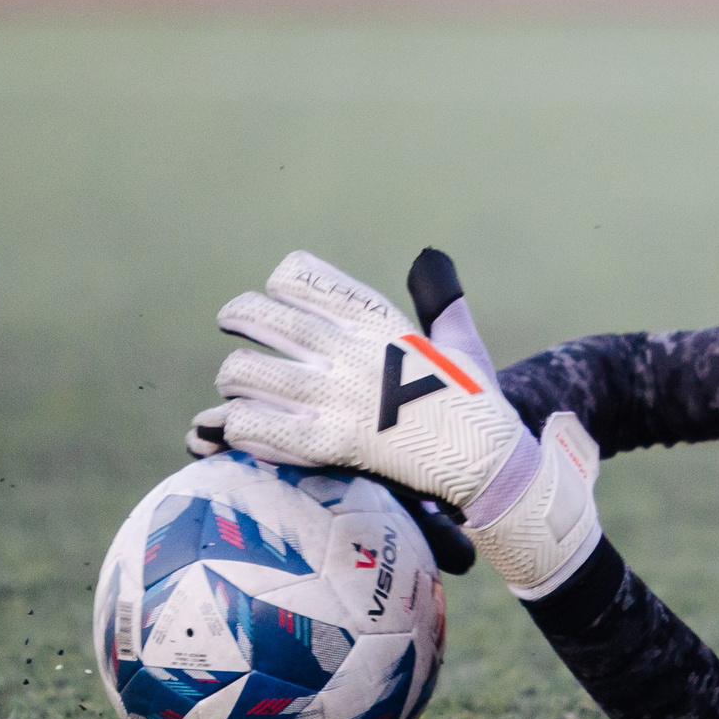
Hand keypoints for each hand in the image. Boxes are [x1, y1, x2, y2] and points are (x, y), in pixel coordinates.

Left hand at [196, 250, 526, 510]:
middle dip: (238, 316)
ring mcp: (335, 398)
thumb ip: (437, 302)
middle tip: (234, 326)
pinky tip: (250, 428)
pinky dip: (239, 425)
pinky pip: (250, 424)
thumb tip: (431, 260)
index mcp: (378, 320)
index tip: (278, 299)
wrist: (484, 458)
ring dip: (236, 379)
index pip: (299, 276)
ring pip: (242, 372)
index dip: (279, 285)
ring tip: (244, 388)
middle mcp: (351, 351)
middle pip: (258, 315)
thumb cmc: (473, 401)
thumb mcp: (458, 339)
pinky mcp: (325, 444)